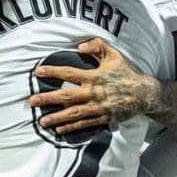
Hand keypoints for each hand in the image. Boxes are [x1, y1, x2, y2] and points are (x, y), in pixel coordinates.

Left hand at [26, 37, 155, 134]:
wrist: (144, 93)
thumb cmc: (126, 72)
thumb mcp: (114, 54)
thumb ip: (97, 46)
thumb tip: (79, 46)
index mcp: (94, 76)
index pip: (69, 73)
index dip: (53, 71)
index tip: (37, 72)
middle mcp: (94, 93)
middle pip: (66, 96)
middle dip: (47, 98)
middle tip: (32, 101)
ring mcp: (98, 107)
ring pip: (73, 113)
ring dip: (56, 118)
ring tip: (41, 122)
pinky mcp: (103, 118)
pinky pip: (84, 123)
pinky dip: (71, 127)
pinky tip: (59, 130)